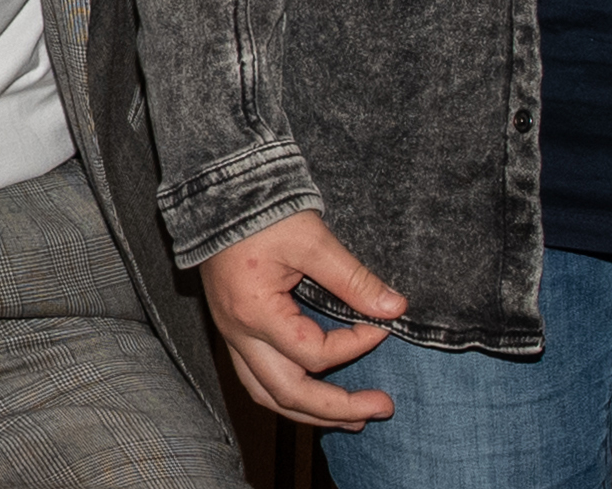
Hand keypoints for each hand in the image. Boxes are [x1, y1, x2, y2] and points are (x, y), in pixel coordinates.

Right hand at [195, 211, 406, 429]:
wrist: (217, 192)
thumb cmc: (261, 211)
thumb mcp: (312, 239)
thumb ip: (352, 279)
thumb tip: (394, 308)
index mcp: (256, 313)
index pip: (315, 353)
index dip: (355, 346)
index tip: (381, 328)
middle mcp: (238, 333)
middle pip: (288, 394)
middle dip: (337, 409)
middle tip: (382, 408)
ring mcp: (231, 334)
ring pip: (268, 394)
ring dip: (311, 412)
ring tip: (351, 419)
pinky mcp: (233, 329)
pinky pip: (257, 378)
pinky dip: (288, 394)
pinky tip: (312, 394)